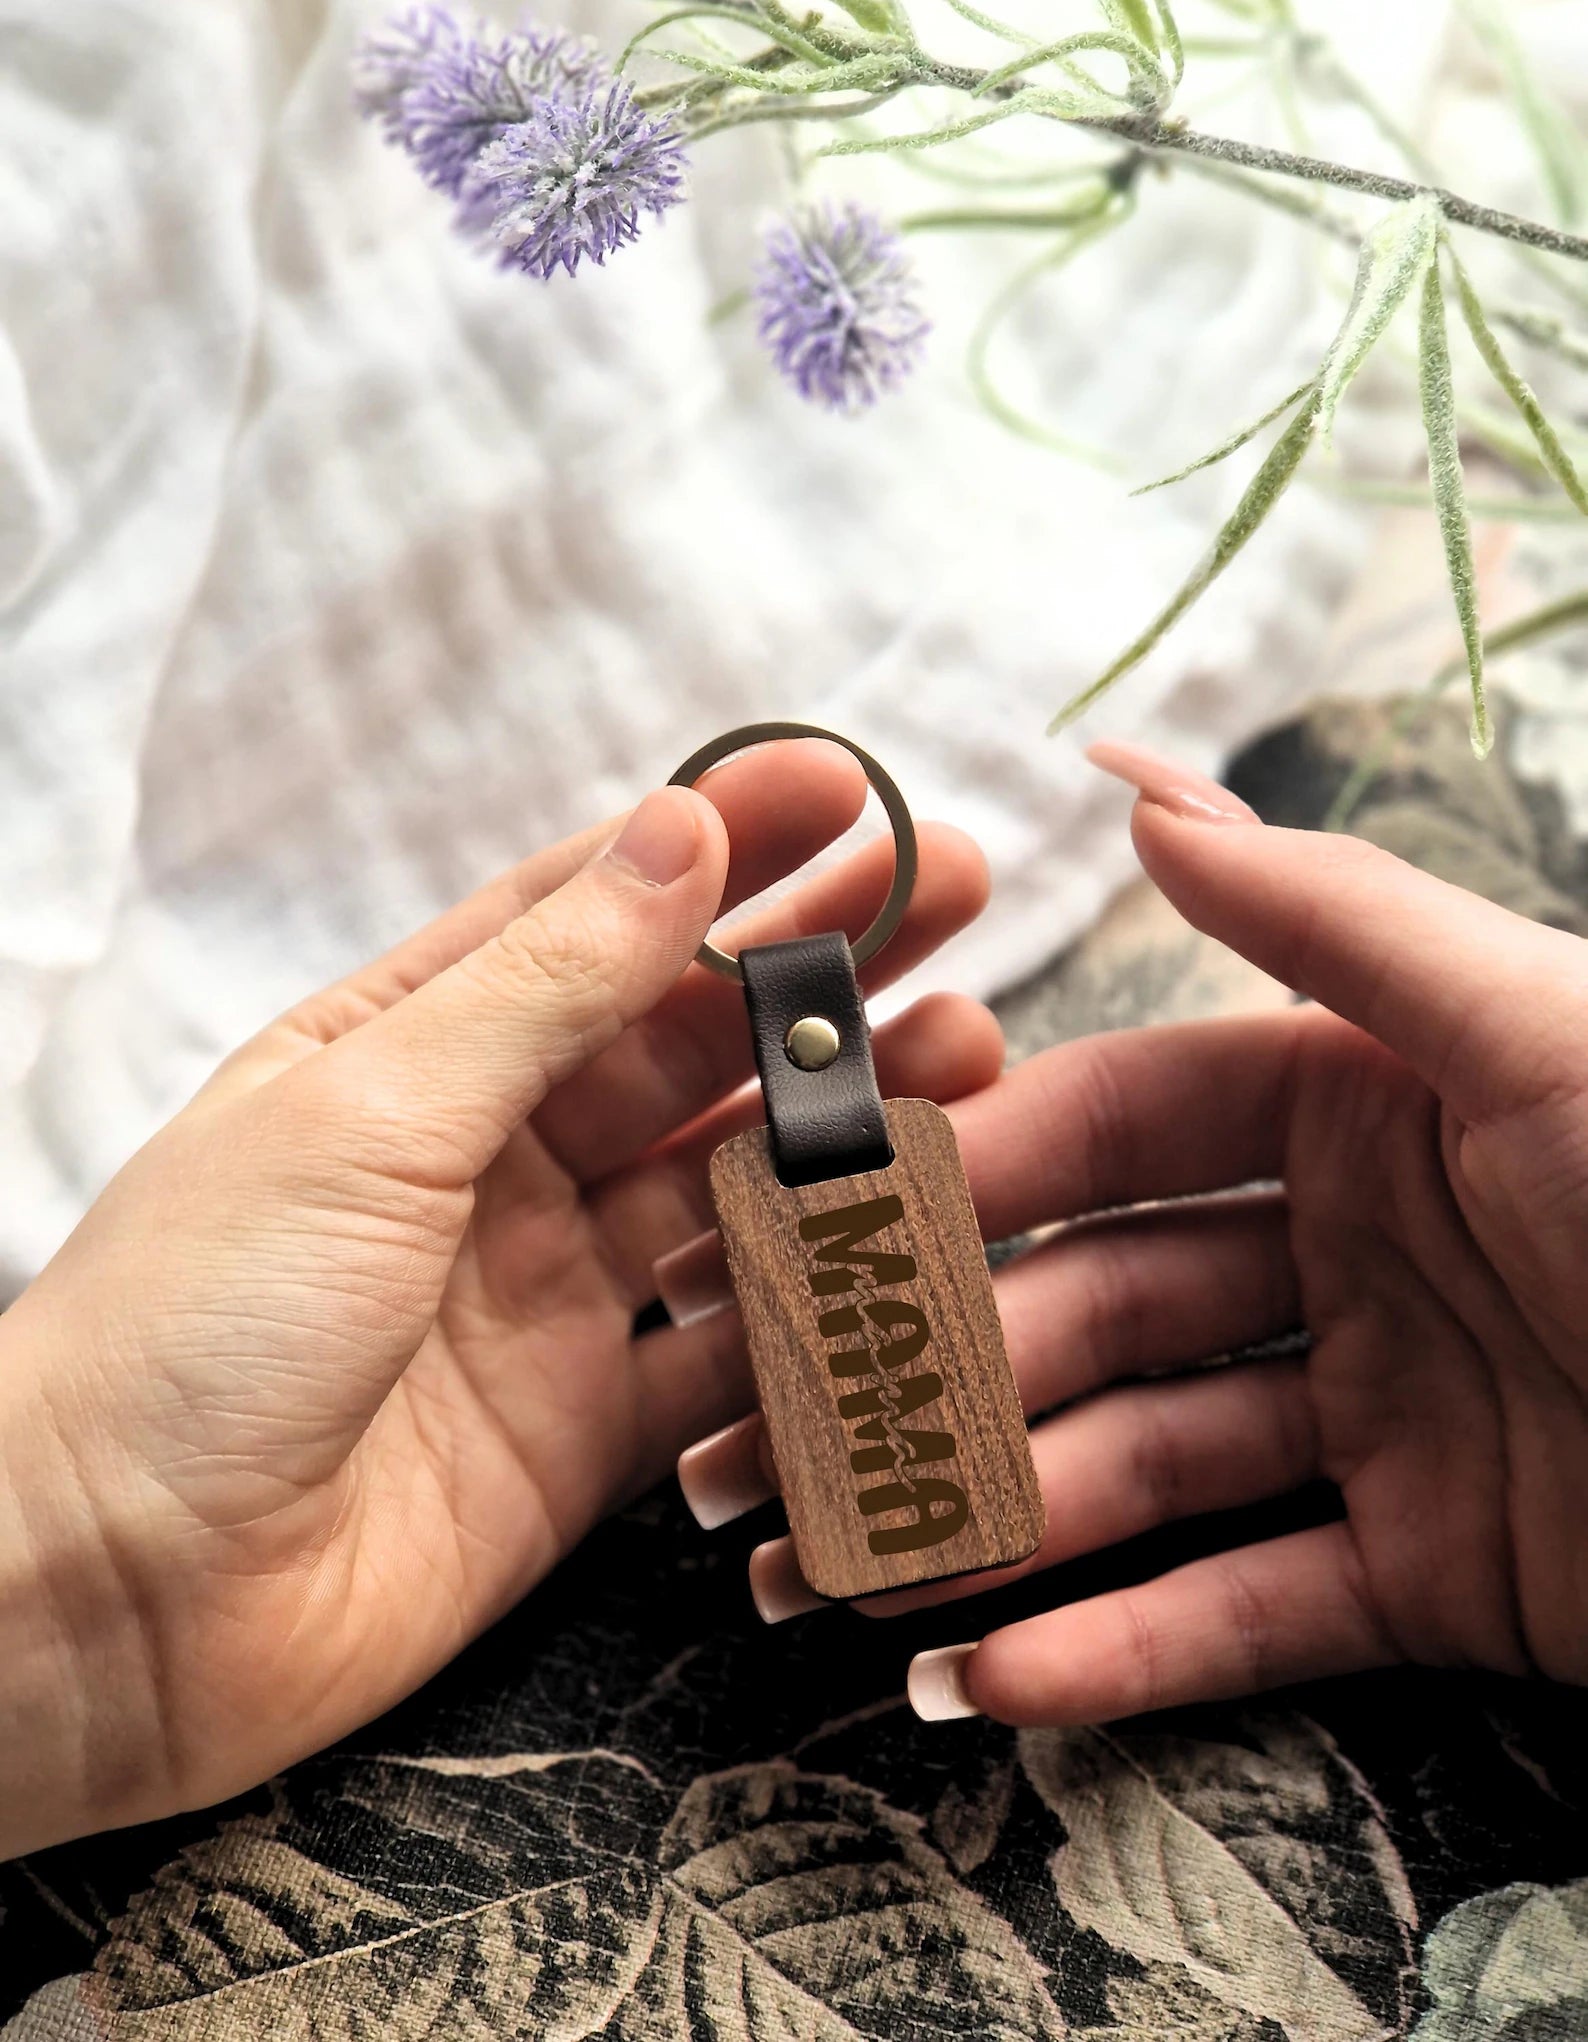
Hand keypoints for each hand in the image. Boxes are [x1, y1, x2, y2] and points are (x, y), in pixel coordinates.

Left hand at [0, 741, 997, 1853]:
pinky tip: (908, 1240)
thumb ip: (543, 988)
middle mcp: (489, 1160)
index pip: (592, 913)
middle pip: (689, 1040)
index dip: (723, 844)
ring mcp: (546, 1292)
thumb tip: (675, 833)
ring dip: (847, 1119)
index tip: (847, 791)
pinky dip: (823, 1302)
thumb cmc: (190, 1324)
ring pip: (734, 1183)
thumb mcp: (371, 1115)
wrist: (109, 1600)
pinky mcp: (588, 1425)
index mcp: (408, 1049)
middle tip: (959, 897)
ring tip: (971, 1054)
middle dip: (823, 968)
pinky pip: (733, 1350)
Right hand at [688, 744, 1587, 1724]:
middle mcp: (1352, 1252)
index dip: (965, 1179)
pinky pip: (1255, 1610)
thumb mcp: (1537, 1029)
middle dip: (936, 1376)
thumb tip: (1131, 779)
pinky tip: (996, 1682)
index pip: (1113, 1128)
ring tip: (844, 1584)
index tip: (816, 1231)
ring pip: (1147, 1470)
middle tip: (773, 1442)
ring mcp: (1387, 1420)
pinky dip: (1128, 1653)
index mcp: (1360, 1102)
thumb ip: (1326, 913)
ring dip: (994, 1531)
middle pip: (1099, 1309)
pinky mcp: (1437, 1574)